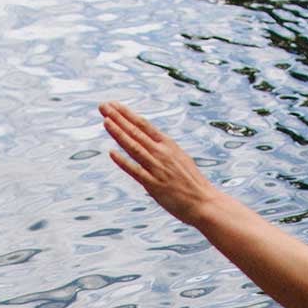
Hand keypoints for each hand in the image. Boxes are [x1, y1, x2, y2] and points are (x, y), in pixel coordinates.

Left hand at [101, 101, 220, 223]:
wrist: (204, 202)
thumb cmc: (192, 183)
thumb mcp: (180, 159)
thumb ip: (164, 152)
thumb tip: (152, 145)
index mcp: (168, 145)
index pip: (144, 125)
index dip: (127, 114)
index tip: (114, 105)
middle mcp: (162, 153)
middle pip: (136, 132)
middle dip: (118, 118)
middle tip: (103, 106)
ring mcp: (157, 169)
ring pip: (134, 147)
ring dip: (119, 133)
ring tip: (105, 121)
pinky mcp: (155, 186)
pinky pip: (136, 171)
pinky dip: (124, 162)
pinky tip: (112, 152)